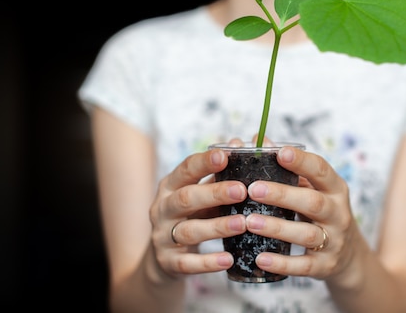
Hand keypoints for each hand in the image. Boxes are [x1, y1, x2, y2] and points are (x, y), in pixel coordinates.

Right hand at [149, 142, 247, 278]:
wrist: (164, 258)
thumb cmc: (192, 215)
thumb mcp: (201, 192)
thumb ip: (219, 172)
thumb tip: (240, 142)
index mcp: (171, 185)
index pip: (185, 169)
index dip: (204, 162)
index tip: (225, 155)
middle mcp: (163, 208)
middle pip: (186, 198)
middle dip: (214, 193)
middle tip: (242, 190)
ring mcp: (162, 236)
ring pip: (189, 231)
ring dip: (217, 226)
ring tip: (242, 223)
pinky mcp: (168, 262)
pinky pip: (187, 264)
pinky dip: (208, 262)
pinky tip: (228, 260)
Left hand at [243, 145, 363, 280]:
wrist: (348, 256)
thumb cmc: (321, 213)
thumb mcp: (313, 188)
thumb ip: (289, 168)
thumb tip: (257, 140)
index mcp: (335, 188)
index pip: (321, 170)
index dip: (302, 161)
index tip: (280, 152)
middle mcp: (338, 213)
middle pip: (312, 202)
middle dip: (282, 195)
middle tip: (253, 189)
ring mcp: (334, 240)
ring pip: (306, 234)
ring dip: (277, 227)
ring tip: (250, 221)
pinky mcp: (325, 266)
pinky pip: (304, 265)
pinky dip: (282, 263)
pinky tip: (261, 258)